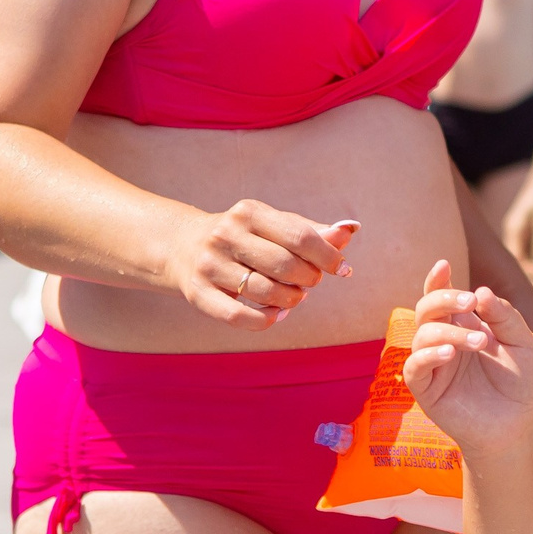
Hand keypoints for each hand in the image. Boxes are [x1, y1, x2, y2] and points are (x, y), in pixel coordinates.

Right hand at [169, 199, 356, 329]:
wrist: (182, 246)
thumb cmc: (244, 237)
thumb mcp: (273, 225)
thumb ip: (312, 230)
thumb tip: (350, 229)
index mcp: (249, 213)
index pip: (300, 236)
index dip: (328, 256)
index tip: (341, 268)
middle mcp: (226, 235)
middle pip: (286, 265)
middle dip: (310, 279)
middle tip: (310, 281)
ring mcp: (209, 265)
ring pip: (267, 292)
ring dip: (292, 300)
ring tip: (294, 296)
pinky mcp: (198, 294)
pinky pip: (241, 317)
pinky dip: (267, 319)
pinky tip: (276, 314)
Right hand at [403, 260, 532, 457]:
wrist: (517, 423)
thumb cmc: (518, 382)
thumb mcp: (520, 341)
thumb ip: (503, 315)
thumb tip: (480, 292)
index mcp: (463, 325)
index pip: (442, 297)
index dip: (437, 280)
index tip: (444, 265)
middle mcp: (443, 341)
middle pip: (426, 309)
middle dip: (443, 298)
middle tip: (468, 301)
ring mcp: (433, 365)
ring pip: (422, 335)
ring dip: (449, 331)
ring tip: (480, 341)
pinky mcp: (426, 390)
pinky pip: (413, 367)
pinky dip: (428, 356)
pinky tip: (450, 354)